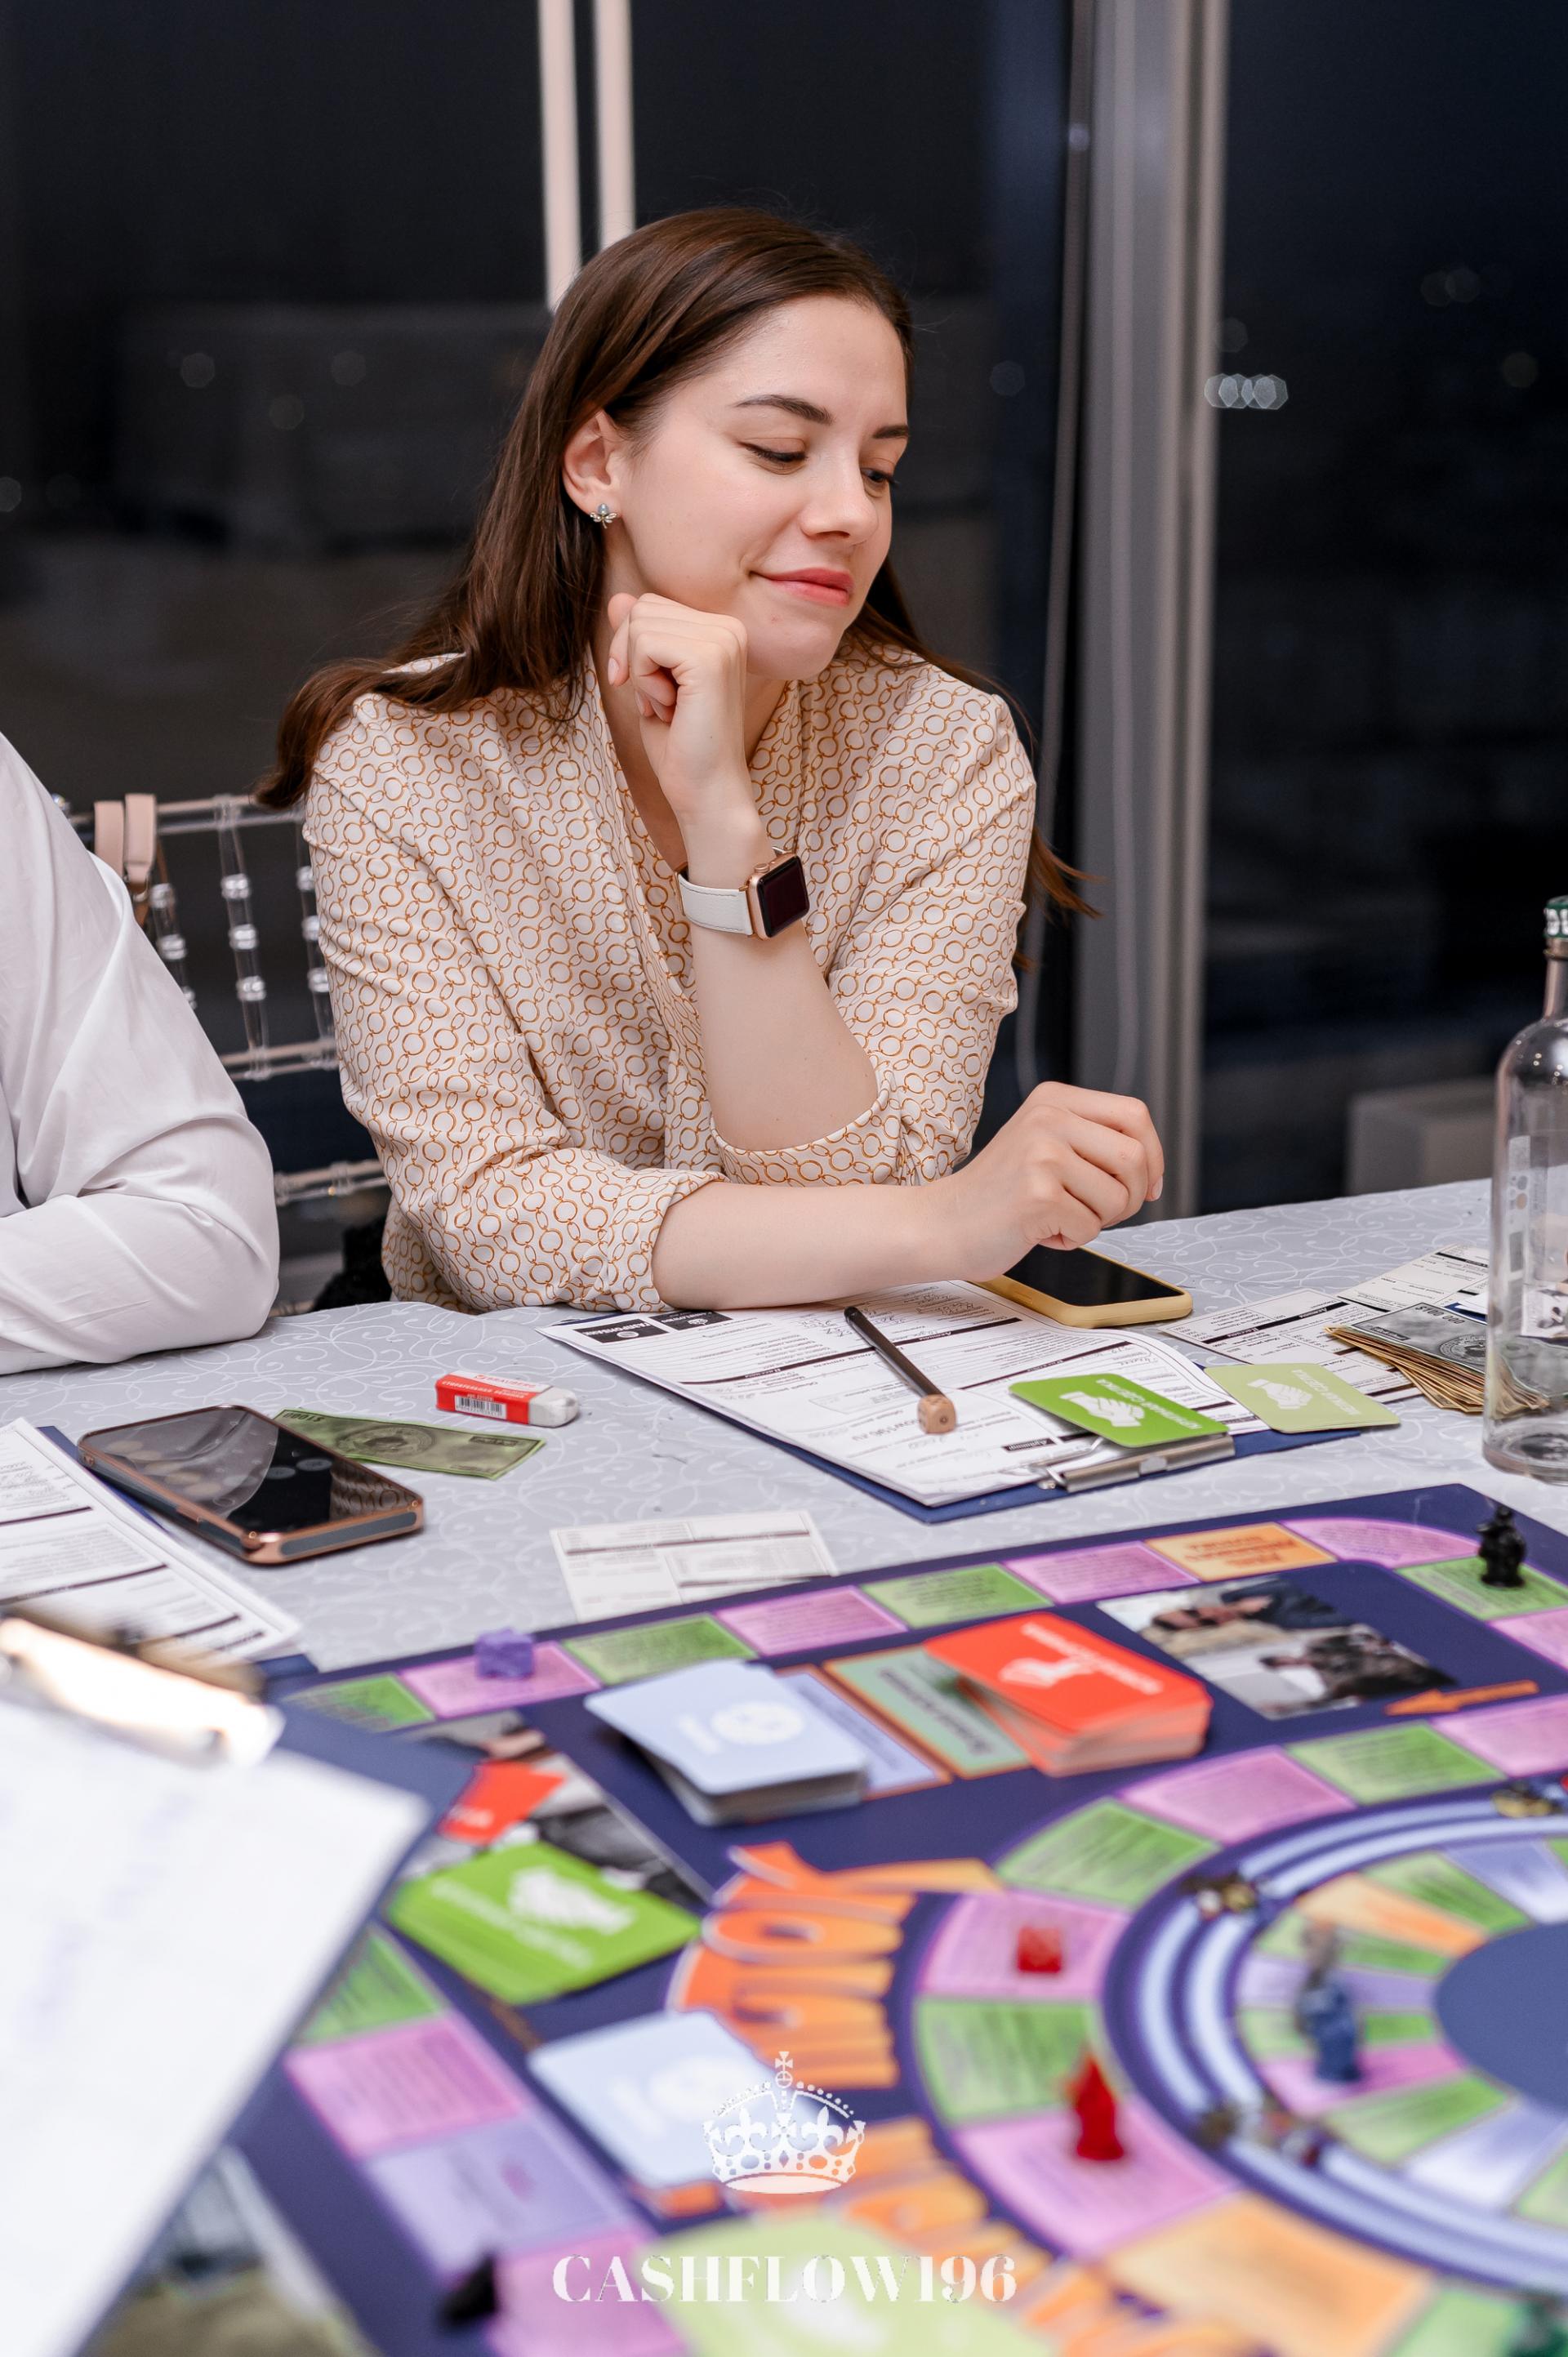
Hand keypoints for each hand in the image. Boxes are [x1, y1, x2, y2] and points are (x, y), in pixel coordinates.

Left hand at [604, 593, 763, 877]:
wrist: (706, 793)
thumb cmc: (681, 748)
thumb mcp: (650, 683)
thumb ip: (639, 638)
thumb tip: (617, 598)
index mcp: (722, 631)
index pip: (651, 607)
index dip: (633, 649)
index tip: (654, 694)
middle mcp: (729, 628)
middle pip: (643, 608)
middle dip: (632, 658)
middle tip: (661, 703)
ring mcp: (723, 640)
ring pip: (640, 624)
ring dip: (639, 673)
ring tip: (669, 707)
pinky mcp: (709, 657)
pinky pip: (645, 642)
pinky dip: (643, 680)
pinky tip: (669, 708)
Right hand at [931, 1082, 1164, 1276]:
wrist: (944, 1223)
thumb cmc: (1001, 1193)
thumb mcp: (1045, 1144)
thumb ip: (1093, 1142)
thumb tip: (1153, 1170)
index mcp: (1054, 1099)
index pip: (1135, 1114)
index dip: (1153, 1155)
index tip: (1147, 1186)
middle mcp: (1048, 1118)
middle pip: (1135, 1157)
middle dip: (1132, 1196)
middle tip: (1101, 1212)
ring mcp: (1042, 1155)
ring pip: (1118, 1198)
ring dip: (1098, 1221)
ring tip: (1060, 1217)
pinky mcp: (1037, 1196)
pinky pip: (1090, 1227)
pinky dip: (1073, 1239)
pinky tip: (1041, 1231)